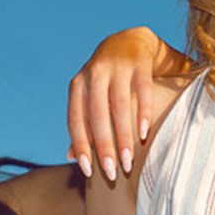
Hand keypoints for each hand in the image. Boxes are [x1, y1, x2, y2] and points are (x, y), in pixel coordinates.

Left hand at [66, 28, 192, 183]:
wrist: (130, 41)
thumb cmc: (106, 79)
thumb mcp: (89, 96)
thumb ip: (82, 124)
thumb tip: (70, 156)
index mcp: (78, 84)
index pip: (76, 119)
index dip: (81, 146)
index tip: (89, 171)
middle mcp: (94, 73)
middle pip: (97, 115)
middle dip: (104, 147)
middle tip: (112, 173)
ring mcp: (117, 66)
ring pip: (119, 106)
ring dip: (124, 137)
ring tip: (129, 162)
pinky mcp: (139, 63)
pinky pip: (142, 91)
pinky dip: (143, 114)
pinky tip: (144, 134)